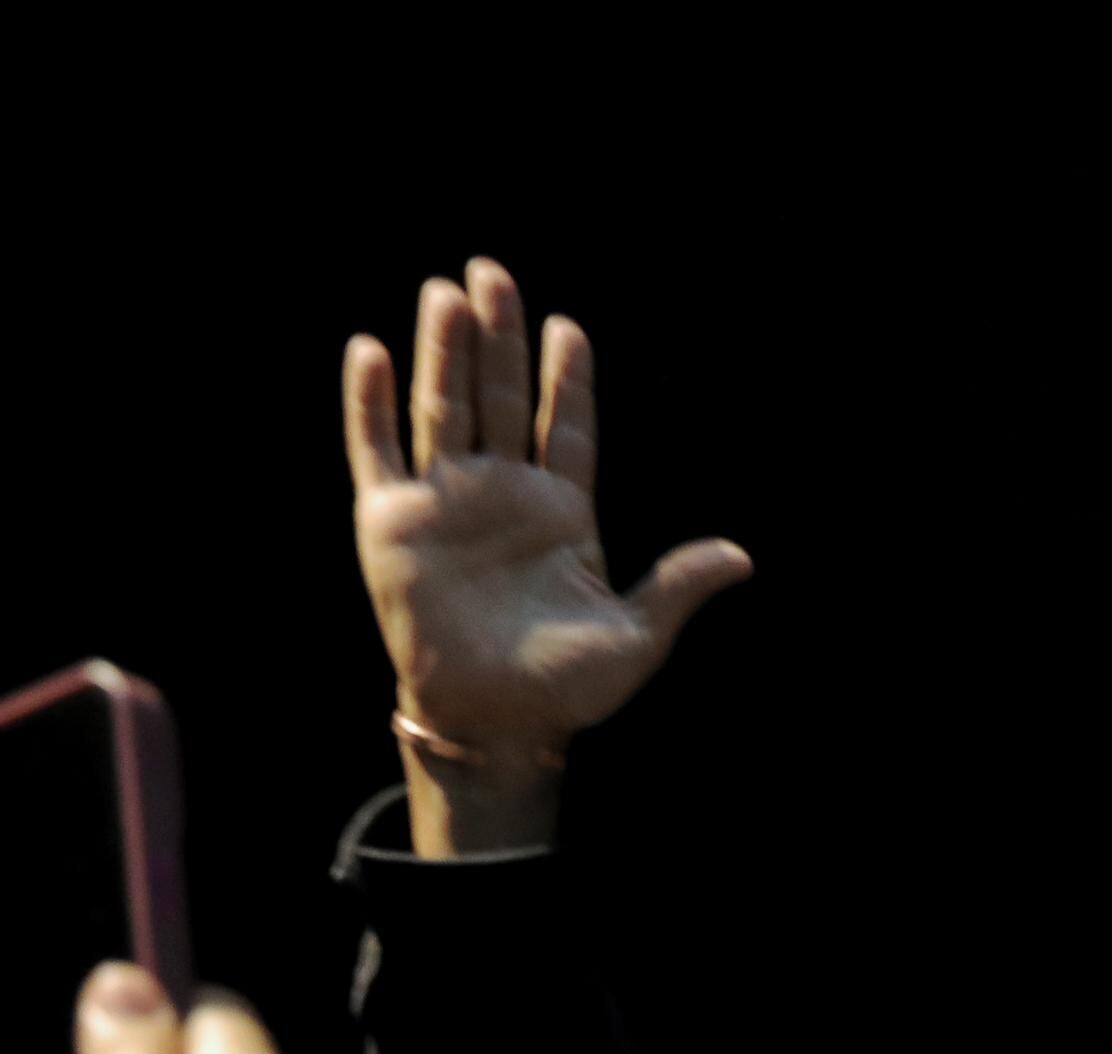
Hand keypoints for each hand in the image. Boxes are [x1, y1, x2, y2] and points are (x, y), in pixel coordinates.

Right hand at [341, 258, 749, 772]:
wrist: (495, 725)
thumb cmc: (566, 689)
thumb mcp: (635, 638)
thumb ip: (677, 587)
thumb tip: (743, 557)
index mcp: (562, 513)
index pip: (566, 427)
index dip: (566, 379)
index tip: (568, 328)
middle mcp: (501, 495)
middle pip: (499, 398)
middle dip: (497, 337)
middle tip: (493, 271)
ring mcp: (445, 503)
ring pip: (442, 409)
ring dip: (443, 353)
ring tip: (445, 292)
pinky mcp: (391, 523)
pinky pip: (377, 450)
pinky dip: (369, 404)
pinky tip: (369, 350)